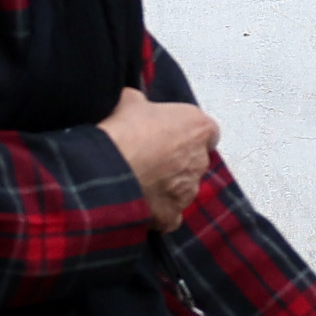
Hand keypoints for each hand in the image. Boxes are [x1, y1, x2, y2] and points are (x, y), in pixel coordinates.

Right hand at [100, 87, 215, 233]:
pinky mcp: (173, 215)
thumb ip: (144, 103)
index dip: (188, 133)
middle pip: (195, 161)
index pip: (207, 131)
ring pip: (184, 188)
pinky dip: (159, 210)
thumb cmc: (124, 130)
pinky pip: (170, 214)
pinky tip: (141, 204)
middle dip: (178, 160)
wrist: (108, 168)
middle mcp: (200, 160)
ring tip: (140, 181)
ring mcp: (189, 190)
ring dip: (169, 186)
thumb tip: (137, 103)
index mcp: (199, 127)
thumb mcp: (131, 101)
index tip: (170, 135)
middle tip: (150, 158)